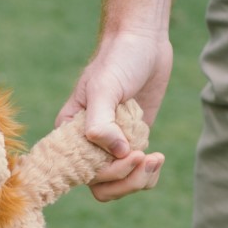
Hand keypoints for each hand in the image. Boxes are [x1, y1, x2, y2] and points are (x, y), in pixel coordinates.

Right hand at [57, 29, 169, 200]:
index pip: (79, 173)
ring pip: (120, 185)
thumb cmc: (117, 59)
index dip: (105, 174)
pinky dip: (148, 173)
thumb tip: (117, 154)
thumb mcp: (104, 88)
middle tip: (143, 156)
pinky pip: (136, 174)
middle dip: (125, 179)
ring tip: (154, 158)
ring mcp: (112, 146)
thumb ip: (101, 123)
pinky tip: (157, 157)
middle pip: (101, 186)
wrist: (143, 41)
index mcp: (70, 133)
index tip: (129, 154)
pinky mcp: (133, 143)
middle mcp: (88, 144)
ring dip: (138, 180)